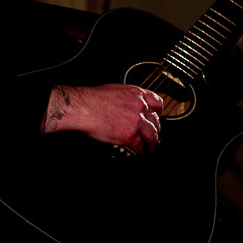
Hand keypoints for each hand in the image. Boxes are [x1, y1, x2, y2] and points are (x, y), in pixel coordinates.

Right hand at [42, 83, 163, 152]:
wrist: (83, 108)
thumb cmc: (92, 99)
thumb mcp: (115, 91)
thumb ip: (127, 98)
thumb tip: (128, 106)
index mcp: (136, 93)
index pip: (156, 102)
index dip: (158, 112)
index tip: (158, 116)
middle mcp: (139, 106)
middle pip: (156, 120)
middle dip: (156, 129)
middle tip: (155, 135)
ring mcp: (136, 121)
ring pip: (152, 134)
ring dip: (153, 142)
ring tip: (152, 147)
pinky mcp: (129, 135)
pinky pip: (140, 145)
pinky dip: (141, 150)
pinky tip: (140, 151)